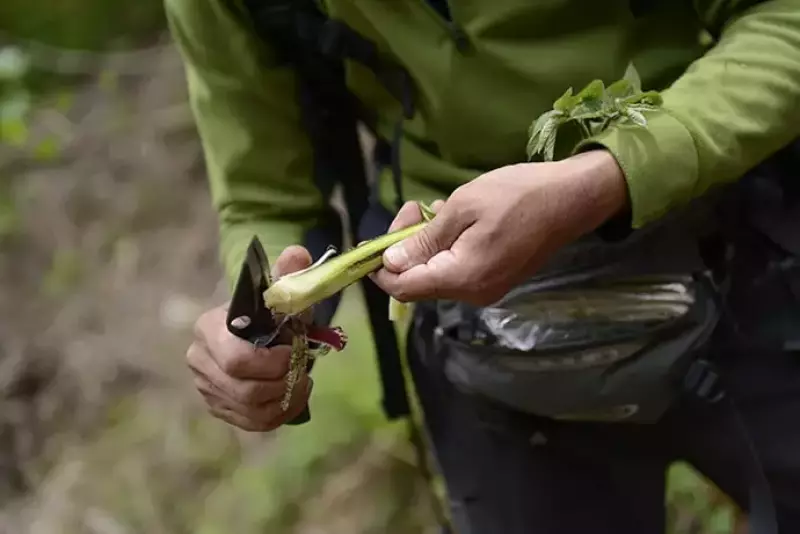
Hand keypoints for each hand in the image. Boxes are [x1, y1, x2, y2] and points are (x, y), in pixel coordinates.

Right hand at [187, 245, 313, 431]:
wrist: (257, 328)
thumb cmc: (269, 310)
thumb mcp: (280, 291)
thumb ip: (289, 274)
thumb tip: (298, 254)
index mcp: (209, 328)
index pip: (236, 360)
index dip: (271, 364)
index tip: (295, 352)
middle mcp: (199, 360)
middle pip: (243, 390)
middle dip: (281, 383)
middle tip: (303, 371)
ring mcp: (206, 387)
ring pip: (249, 410)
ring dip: (284, 400)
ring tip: (302, 383)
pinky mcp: (218, 407)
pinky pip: (250, 423)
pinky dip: (278, 415)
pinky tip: (292, 398)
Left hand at [372, 150, 627, 305]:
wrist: (573, 198)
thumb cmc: (517, 195)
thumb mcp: (462, 207)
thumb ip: (423, 240)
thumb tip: (390, 263)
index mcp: (462, 279)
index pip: (403, 288)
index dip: (381, 268)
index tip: (379, 236)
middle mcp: (473, 293)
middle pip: (419, 281)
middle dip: (406, 246)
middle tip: (414, 207)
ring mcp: (487, 288)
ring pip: (438, 273)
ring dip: (428, 243)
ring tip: (435, 208)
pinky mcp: (497, 278)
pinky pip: (458, 269)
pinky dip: (447, 246)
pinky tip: (454, 218)